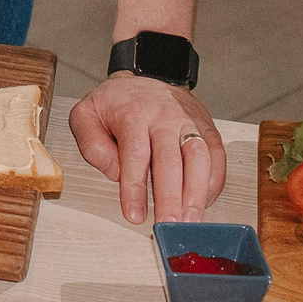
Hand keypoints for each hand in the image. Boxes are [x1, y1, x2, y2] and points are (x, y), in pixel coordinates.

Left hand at [69, 73, 223, 224]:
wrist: (146, 77)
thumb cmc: (116, 102)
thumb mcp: (86, 114)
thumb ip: (91, 145)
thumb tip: (115, 173)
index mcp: (133, 113)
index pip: (136, 154)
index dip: (135, 188)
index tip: (134, 215)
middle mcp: (165, 116)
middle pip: (171, 159)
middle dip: (170, 197)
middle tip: (168, 224)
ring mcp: (189, 122)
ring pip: (199, 157)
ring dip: (196, 192)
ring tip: (190, 220)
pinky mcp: (206, 128)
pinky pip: (217, 156)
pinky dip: (213, 182)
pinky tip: (203, 202)